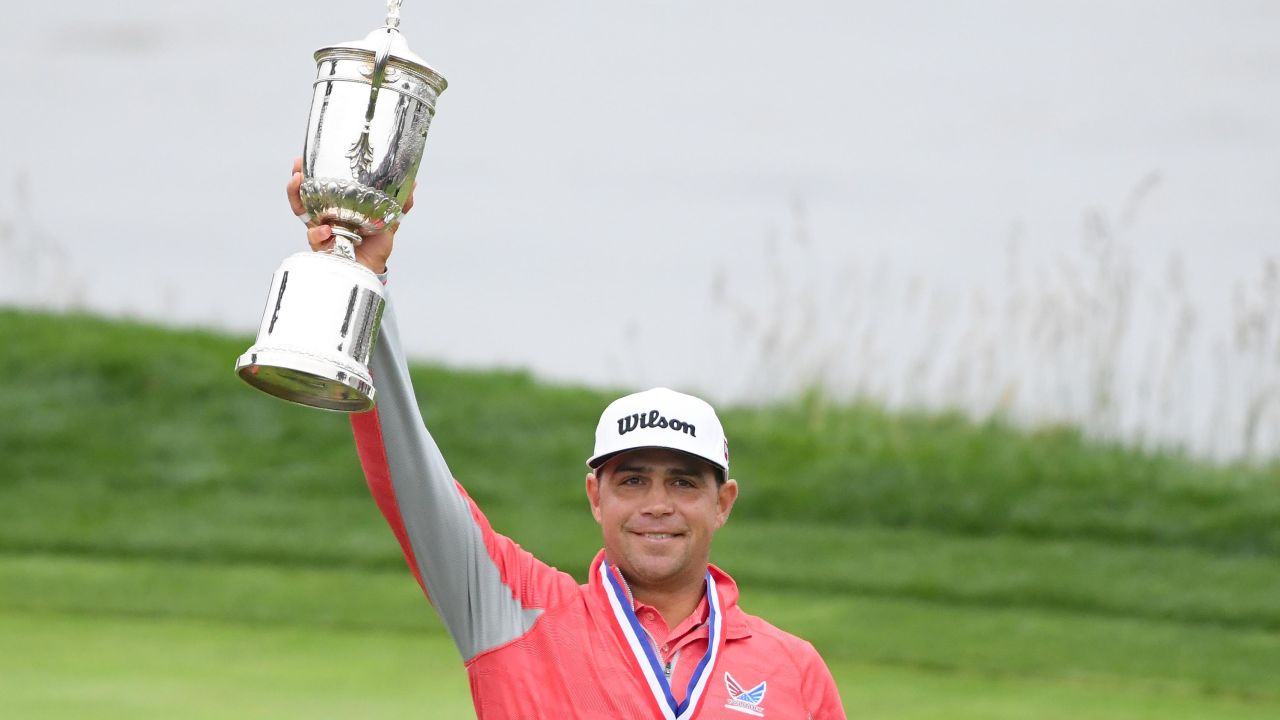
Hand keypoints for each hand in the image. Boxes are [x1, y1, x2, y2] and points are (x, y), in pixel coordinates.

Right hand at [286, 157, 415, 273]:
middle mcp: (325, 217)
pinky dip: (319, 233)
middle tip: (297, 166)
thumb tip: (413, 183)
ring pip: (301, 211)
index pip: (321, 186)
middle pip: (304, 195)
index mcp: (338, 208)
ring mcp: (320, 231)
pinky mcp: (320, 247)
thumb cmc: (376, 246)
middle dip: (296, 178)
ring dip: (296, 195)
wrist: (373, 269)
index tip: (305, 158)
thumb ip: (399, 204)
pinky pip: (314, 238)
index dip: (312, 173)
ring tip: (298, 182)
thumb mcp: (387, 221)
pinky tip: (326, 230)